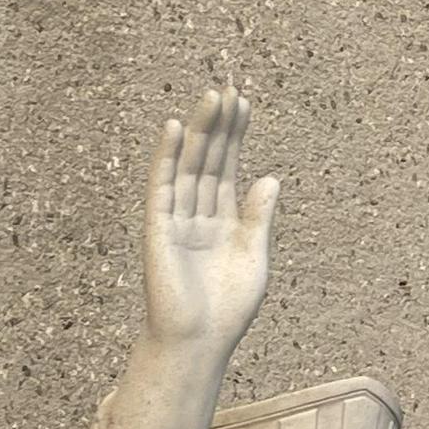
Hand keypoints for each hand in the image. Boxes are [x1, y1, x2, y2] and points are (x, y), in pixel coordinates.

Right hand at [143, 84, 278, 360]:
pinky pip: (162, 186)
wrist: (199, 342)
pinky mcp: (159, 228)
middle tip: (230, 87)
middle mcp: (198, 214)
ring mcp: (177, 219)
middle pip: (209, 159)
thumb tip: (269, 177)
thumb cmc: (228, 308)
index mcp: (223, 221)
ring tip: (212, 96)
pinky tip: (175, 128)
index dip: (236, 137)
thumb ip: (257, 217)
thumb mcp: (254, 256)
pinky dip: (167, 157)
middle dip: (220, 125)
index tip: (244, 103)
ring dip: (200, 131)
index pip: (229, 169)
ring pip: (190, 165)